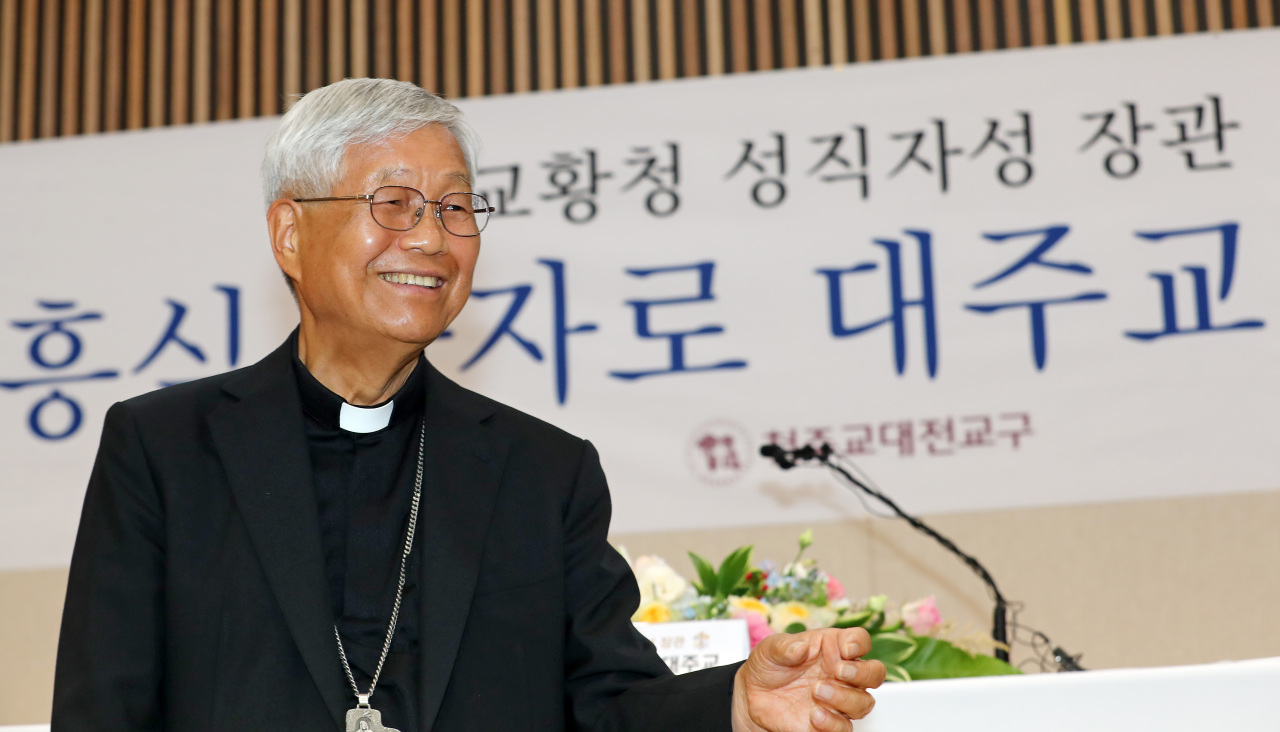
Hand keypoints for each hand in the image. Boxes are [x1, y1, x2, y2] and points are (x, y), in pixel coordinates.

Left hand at [731, 627, 885, 731]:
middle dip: (863, 673)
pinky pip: (845, 728)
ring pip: (864, 702)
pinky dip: (833, 723)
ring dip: (845, 698)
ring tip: (817, 691)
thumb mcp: (770, 649)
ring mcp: (839, 699)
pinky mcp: (830, 723)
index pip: (860, 640)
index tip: (846, 648)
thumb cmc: (769, 666)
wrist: (753, 696)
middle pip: (874, 673)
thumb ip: (785, 647)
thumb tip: (800, 648)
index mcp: (832, 648)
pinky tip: (816, 715)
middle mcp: (841, 674)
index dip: (859, 642)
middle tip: (839, 671)